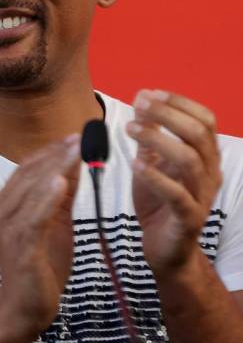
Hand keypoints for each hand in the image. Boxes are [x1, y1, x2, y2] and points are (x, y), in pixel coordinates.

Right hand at [0, 135, 80, 337]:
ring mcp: (9, 229)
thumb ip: (62, 193)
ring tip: (76, 150)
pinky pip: (34, 219)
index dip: (53, 149)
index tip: (76, 134)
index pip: (29, 166)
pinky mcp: (21, 248)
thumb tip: (74, 161)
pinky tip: (61, 182)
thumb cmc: (40, 263)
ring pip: (32, 191)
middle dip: (57, 153)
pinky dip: (46, 199)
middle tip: (81, 136)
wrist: (26, 308)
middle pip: (30, 173)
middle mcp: (2, 211)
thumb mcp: (55, 221)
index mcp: (8, 202)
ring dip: (55, 167)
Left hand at [126, 89, 221, 275]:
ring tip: (131, 129)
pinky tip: (136, 163)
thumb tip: (141, 97)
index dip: (180, 103)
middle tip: (139, 105)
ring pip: (190, 160)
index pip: (205, 120)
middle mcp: (210, 173)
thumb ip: (149, 134)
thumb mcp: (151, 162)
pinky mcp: (189, 219)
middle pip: (199, 134)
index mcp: (206, 156)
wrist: (164, 249)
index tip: (150, 93)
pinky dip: (156, 177)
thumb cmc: (159, 202)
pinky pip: (177, 195)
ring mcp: (202, 196)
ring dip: (159, 139)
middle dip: (168, 114)